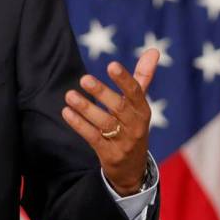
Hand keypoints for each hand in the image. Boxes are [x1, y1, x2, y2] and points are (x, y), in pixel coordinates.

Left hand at [60, 49, 159, 195]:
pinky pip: (93, 138)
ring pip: (104, 123)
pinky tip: (67, 112)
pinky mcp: (109, 154)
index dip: (124, 79)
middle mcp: (135, 127)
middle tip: (84, 79)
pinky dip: (79, 125)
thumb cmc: (133, 128)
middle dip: (102, 93)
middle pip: (119, 107)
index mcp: (143, 111)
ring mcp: (123, 142)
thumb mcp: (139, 106)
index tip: (111, 65)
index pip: (136, 93)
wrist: (132, 169)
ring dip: (86, 108)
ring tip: (69, 95)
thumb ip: (143, 78)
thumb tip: (153, 50)